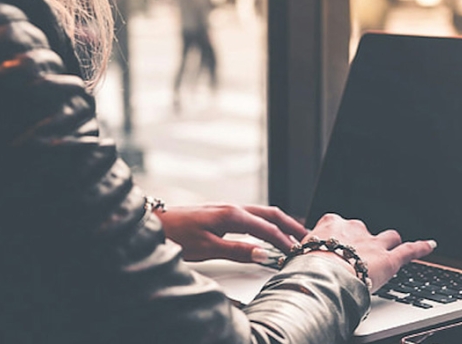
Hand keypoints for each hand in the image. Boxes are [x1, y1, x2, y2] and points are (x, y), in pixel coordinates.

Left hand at [157, 204, 307, 262]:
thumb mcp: (207, 248)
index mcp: (232, 214)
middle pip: (270, 214)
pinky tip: (268, 231)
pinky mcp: (221, 213)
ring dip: (279, 222)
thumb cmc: (176, 234)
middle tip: (307, 237)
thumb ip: (237, 250)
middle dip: (290, 225)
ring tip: (293, 234)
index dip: (284, 241)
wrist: (154, 223)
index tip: (297, 252)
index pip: (266, 228)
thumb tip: (264, 254)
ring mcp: (227, 209)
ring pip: (262, 212)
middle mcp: (232, 208)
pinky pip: (252, 215)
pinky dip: (266, 222)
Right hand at [305, 213, 435, 292]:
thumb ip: (306, 255)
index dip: (340, 238)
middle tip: (358, 257)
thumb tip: (299, 263)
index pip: (338, 225)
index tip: (337, 245)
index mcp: (331, 224)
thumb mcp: (300, 255)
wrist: (322, 276)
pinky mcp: (390, 259)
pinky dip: (421, 247)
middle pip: (363, 231)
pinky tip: (430, 245)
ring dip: (390, 243)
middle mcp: (354, 228)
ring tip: (393, 248)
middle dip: (364, 242)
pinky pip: (409, 250)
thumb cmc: (307, 267)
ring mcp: (373, 243)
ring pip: (388, 237)